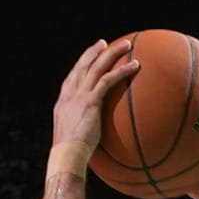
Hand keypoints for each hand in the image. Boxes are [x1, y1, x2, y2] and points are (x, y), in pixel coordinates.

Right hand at [50, 39, 138, 172]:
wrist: (66, 155)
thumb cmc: (71, 154)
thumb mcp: (72, 137)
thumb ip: (81, 128)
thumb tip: (92, 135)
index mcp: (63, 101)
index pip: (72, 77)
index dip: (81, 65)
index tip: (89, 56)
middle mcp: (70, 94)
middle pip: (82, 65)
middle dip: (94, 51)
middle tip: (104, 43)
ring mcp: (79, 96)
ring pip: (96, 66)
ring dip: (112, 53)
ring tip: (126, 45)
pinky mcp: (90, 101)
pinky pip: (108, 80)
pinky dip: (122, 70)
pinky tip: (135, 65)